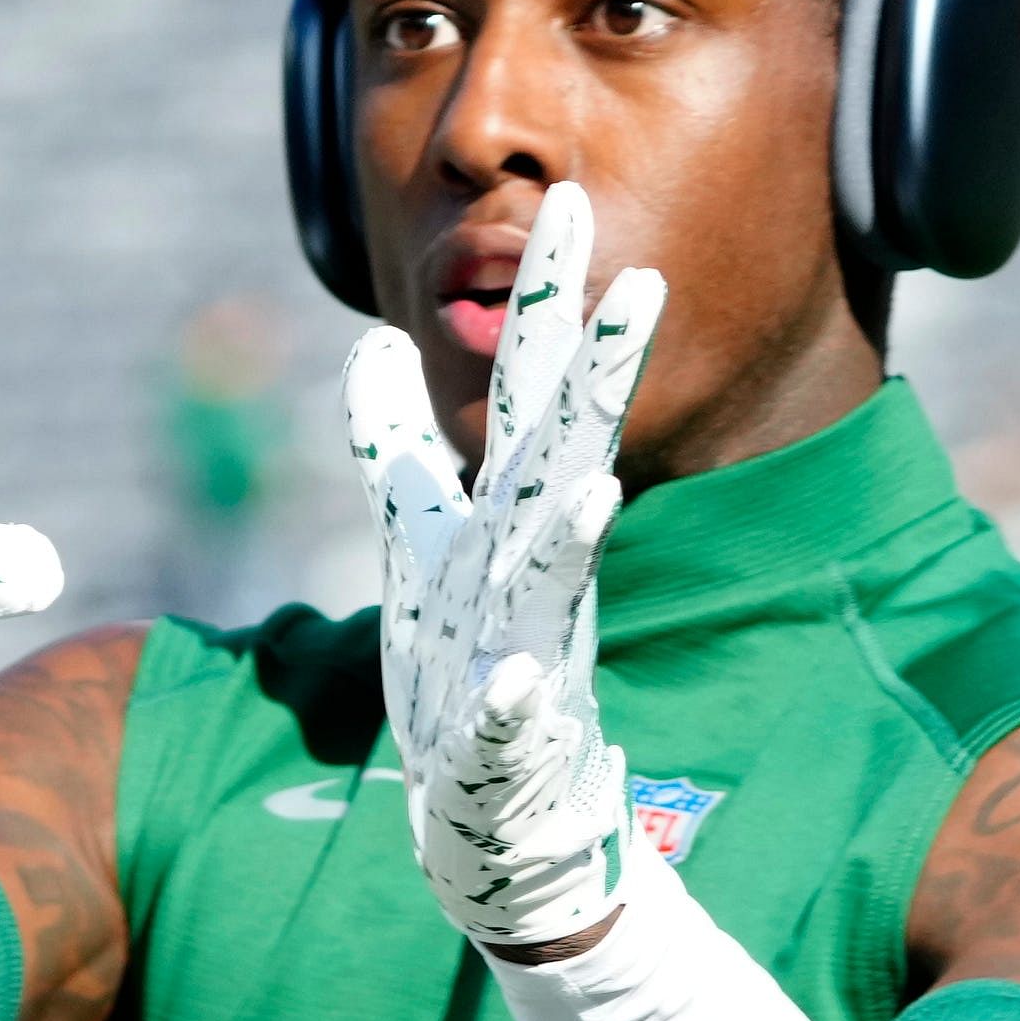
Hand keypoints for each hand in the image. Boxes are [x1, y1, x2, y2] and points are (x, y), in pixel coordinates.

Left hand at [346, 182, 662, 951]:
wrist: (502, 818)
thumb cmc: (466, 669)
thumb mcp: (418, 542)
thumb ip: (394, 444)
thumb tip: (372, 339)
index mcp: (510, 516)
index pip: (533, 394)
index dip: (548, 303)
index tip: (570, 202)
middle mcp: (528, 571)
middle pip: (564, 460)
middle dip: (598, 382)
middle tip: (647, 290)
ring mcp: (526, 653)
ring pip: (555, 581)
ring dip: (575, 531)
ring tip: (601, 483)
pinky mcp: (506, 744)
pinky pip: (515, 719)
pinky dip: (521, 698)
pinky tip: (526, 678)